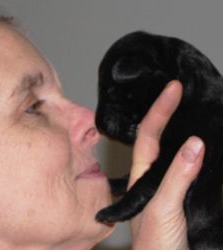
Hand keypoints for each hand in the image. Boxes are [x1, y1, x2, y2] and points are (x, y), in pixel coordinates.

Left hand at [129, 81, 204, 249]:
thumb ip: (177, 177)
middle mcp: (153, 175)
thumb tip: (194, 144)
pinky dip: (195, 152)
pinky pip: (188, 166)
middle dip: (168, 113)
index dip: (160, 109)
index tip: (173, 88)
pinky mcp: (182, 194)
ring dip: (182, 129)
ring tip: (192, 109)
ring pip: (173, 149)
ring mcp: (167, 183)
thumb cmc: (155, 245)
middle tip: (182, 92)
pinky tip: (203, 144)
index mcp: (142, 175)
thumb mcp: (164, 208)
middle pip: (158, 136)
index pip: (149, 133)